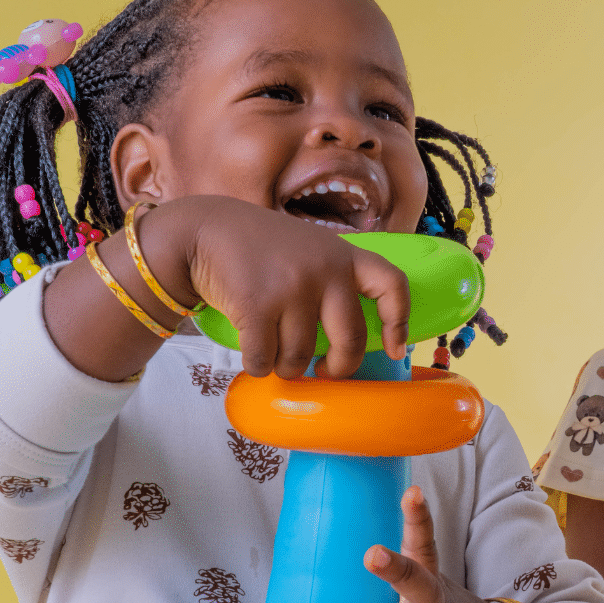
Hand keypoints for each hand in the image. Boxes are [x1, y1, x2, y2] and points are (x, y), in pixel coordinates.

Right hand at [141, 196, 410, 378]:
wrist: (204, 231)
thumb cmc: (261, 249)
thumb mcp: (310, 249)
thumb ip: (334, 280)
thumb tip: (354, 342)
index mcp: (344, 256)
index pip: (392, 284)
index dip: (399, 321)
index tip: (395, 348)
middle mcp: (325, 270)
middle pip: (351, 340)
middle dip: (339, 367)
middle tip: (325, 371)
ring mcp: (292, 288)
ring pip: (300, 356)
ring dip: (286, 366)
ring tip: (275, 351)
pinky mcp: (258, 306)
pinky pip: (265, 360)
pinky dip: (258, 365)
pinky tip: (253, 354)